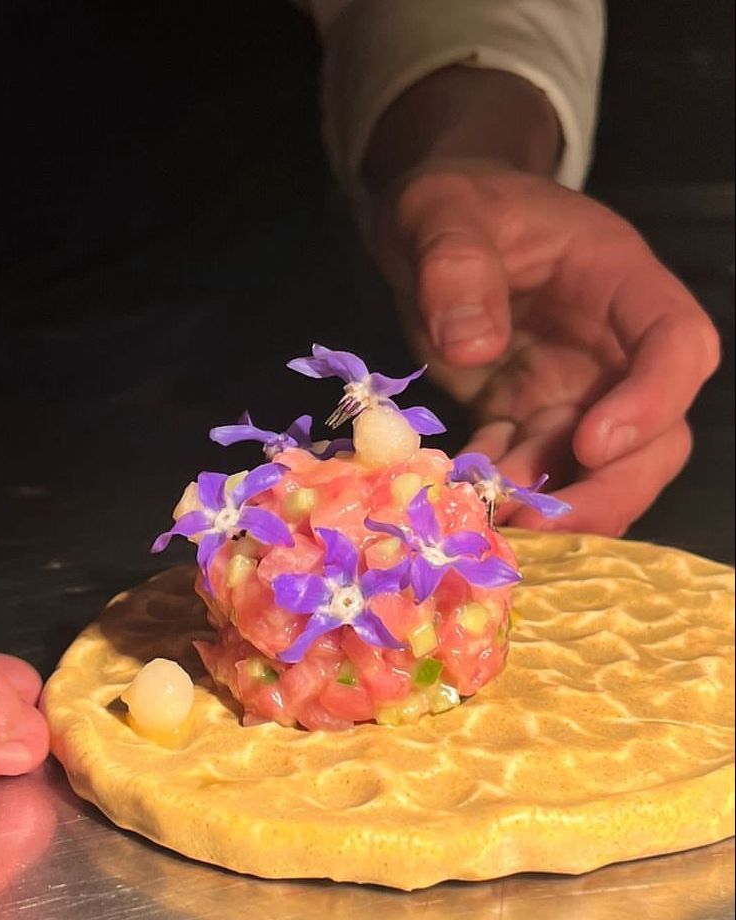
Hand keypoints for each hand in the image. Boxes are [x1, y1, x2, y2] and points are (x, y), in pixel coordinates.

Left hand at [366, 71, 719, 534]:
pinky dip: (503, 491)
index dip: (652, 401)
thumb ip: (454, 264)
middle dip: (611, 489)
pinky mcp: (528, 418)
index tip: (590, 443)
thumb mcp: (439, 212)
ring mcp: (574, 391)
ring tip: (486, 516)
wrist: (430, 233)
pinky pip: (534, 470)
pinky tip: (460, 492)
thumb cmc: (452, 207)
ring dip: (552, 504)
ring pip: (599, 470)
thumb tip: (472, 346)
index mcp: (618, 282)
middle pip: (657, 435)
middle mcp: (612, 349)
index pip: (677, 345)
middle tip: (542, 524)